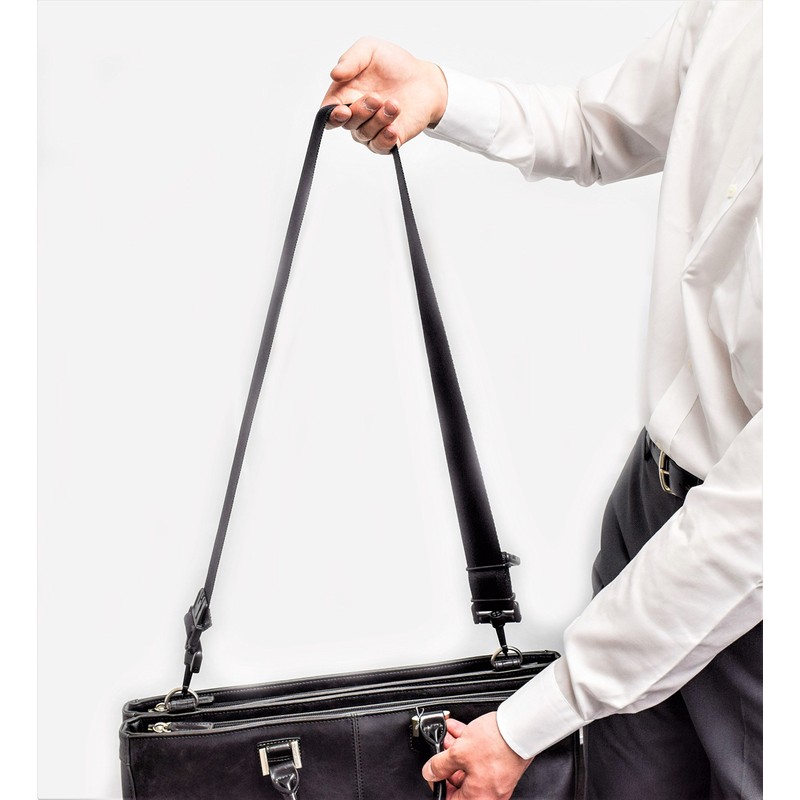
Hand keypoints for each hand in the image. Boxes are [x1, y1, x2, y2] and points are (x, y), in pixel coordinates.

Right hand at [320, 37, 447, 153]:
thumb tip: (334, 74)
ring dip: (378, 120)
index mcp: (344, 95)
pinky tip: (393, 129)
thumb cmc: (393, 64)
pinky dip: (385, 139)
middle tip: (377, 98)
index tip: (343, 111)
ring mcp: (371, 129)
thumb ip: (350, 60)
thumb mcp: (369, 50)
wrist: (424, 79)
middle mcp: (355, 115)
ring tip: (394, 104)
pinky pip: (380, 147)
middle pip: (347, 123)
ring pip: (364, 134)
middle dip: (361, 111)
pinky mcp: (388, 139)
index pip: (329, 112)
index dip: (332, 116)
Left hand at [421, 713, 532, 798]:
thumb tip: (430, 772)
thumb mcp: (459, 753)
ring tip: (448, 735)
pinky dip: (469, 746)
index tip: (433, 772)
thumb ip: (440, 765)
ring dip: (457, 750)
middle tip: (441, 748)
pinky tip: (460, 730)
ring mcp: (496, 779)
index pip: (450, 799)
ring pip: (470, 766)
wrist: (520, 729)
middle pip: (460, 782)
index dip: (438, 784)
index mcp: (478, 798)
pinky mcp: (501, 765)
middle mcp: (489, 794)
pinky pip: (480, 759)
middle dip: (447, 761)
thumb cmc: (496, 745)